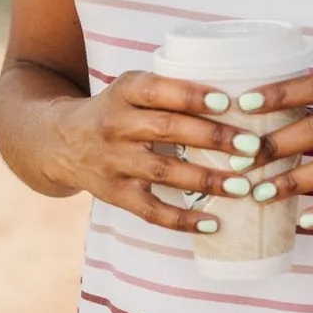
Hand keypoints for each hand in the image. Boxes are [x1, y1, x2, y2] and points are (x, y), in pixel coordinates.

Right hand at [46, 70, 260, 232]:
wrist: (60, 141)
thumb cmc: (117, 110)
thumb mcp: (131, 89)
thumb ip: (171, 90)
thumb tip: (239, 99)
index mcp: (124, 91)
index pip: (158, 90)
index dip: (192, 95)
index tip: (228, 102)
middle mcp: (116, 125)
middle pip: (168, 130)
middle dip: (214, 138)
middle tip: (252, 146)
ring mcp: (114, 162)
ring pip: (164, 172)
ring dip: (206, 180)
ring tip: (243, 186)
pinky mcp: (114, 194)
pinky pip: (150, 211)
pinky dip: (181, 220)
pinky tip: (212, 223)